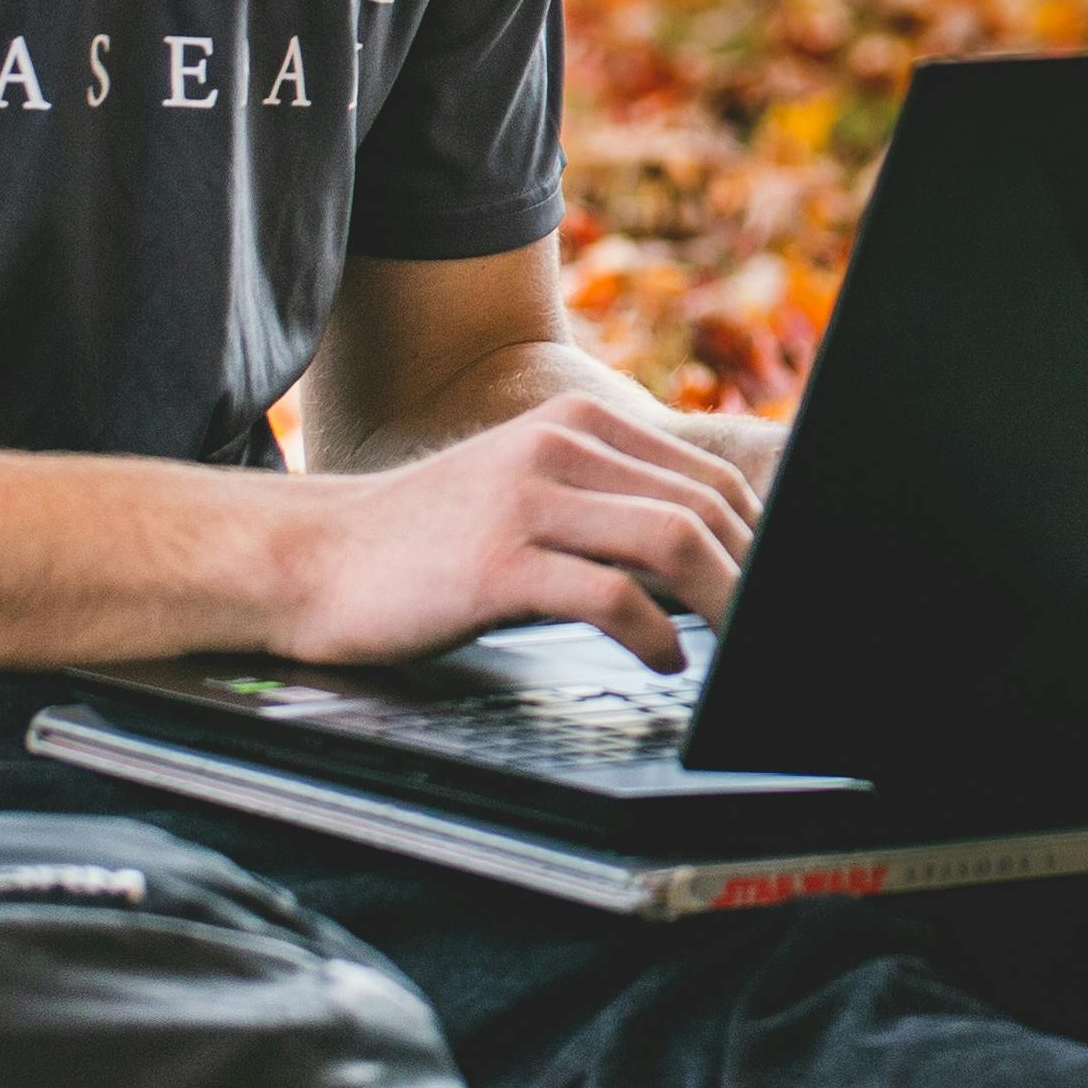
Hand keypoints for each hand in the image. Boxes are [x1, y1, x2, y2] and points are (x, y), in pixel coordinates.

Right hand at [266, 391, 764, 671]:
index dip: (759, 536)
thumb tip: (707, 558)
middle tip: (767, 628)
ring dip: (723, 601)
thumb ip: (605, 507)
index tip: (778, 586)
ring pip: (672, 540)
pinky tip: (662, 663)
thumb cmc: (425, 544)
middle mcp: (559, 446)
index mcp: (577, 424)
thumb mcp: (525, 494)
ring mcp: (527, 500)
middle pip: (703, 504)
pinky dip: (655, 636)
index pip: (707, 475)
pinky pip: (610, 597)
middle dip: (752, 572)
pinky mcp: (497, 562)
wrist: (310, 558)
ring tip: (734, 646)